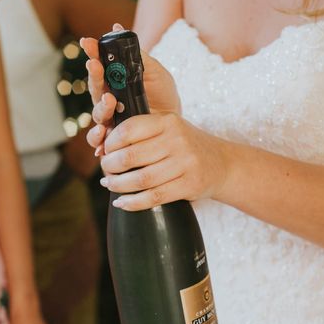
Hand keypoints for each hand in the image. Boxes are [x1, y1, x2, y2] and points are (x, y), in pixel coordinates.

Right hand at [79, 24, 180, 156]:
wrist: (175, 124)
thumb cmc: (163, 95)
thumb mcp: (154, 71)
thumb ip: (136, 55)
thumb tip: (117, 28)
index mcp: (115, 81)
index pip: (99, 65)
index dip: (92, 53)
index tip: (87, 42)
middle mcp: (108, 99)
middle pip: (95, 87)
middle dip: (94, 75)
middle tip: (95, 65)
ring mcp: (110, 119)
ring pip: (97, 113)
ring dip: (101, 106)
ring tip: (110, 100)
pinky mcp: (114, 138)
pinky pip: (100, 140)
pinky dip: (98, 139)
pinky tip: (102, 135)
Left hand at [98, 112, 228, 210]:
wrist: (221, 163)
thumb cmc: (185, 145)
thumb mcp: (168, 129)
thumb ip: (141, 132)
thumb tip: (101, 146)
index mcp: (168, 121)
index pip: (129, 130)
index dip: (110, 143)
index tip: (104, 151)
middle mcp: (177, 140)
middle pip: (130, 156)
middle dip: (110, 166)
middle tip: (105, 171)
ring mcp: (185, 163)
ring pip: (140, 179)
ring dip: (118, 186)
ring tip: (110, 185)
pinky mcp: (189, 185)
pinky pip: (154, 197)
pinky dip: (133, 203)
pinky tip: (122, 202)